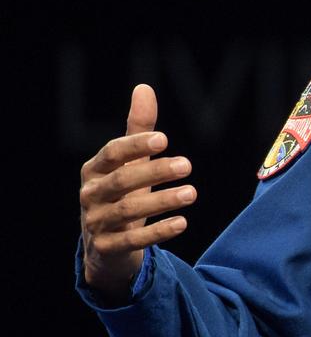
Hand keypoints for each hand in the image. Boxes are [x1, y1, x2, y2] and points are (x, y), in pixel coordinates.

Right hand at [79, 84, 196, 300]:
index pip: (112, 154)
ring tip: (192, 192)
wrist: (105, 246)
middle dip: (154, 172)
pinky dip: (158, 232)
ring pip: (128, 211)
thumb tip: (144, 88)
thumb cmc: (121, 193)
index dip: (135, 145)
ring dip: (161, 201)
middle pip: (122, 181)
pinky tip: (182, 222)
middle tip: (187, 165)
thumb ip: (138, 129)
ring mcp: (97, 223)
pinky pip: (132, 241)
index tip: (164, 139)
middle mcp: (91, 195)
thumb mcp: (129, 162)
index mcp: (95, 170)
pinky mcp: (107, 248)